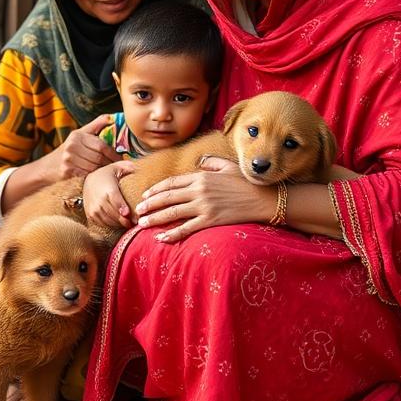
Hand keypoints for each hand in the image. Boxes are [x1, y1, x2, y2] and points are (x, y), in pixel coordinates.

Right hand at [39, 114, 122, 179]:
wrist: (47, 168)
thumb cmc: (68, 150)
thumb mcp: (79, 135)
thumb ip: (95, 125)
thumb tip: (111, 118)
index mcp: (77, 136)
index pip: (102, 146)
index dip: (114, 153)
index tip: (121, 158)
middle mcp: (72, 146)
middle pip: (99, 158)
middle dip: (110, 163)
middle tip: (117, 167)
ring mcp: (68, 160)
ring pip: (94, 168)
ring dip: (103, 172)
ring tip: (108, 173)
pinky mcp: (67, 172)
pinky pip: (87, 175)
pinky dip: (94, 177)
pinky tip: (97, 178)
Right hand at [83, 161, 136, 227]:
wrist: (89, 181)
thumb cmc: (107, 175)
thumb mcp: (117, 168)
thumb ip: (129, 168)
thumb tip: (141, 169)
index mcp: (108, 188)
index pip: (116, 201)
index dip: (123, 208)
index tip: (130, 214)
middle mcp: (99, 200)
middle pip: (113, 214)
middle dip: (125, 220)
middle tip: (135, 222)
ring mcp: (94, 209)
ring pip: (108, 221)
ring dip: (119, 224)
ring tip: (129, 224)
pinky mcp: (90, 215)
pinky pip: (102, 224)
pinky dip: (112, 225)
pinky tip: (119, 223)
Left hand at [134, 157, 276, 241]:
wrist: (264, 199)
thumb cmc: (247, 182)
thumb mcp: (228, 166)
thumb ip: (211, 162)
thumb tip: (200, 162)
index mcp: (201, 176)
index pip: (172, 182)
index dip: (156, 189)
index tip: (145, 195)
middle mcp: (199, 190)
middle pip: (167, 197)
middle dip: (150, 204)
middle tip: (137, 211)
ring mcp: (204, 206)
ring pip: (173, 212)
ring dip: (155, 218)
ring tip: (142, 224)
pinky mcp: (211, 220)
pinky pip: (187, 228)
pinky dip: (172, 234)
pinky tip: (162, 238)